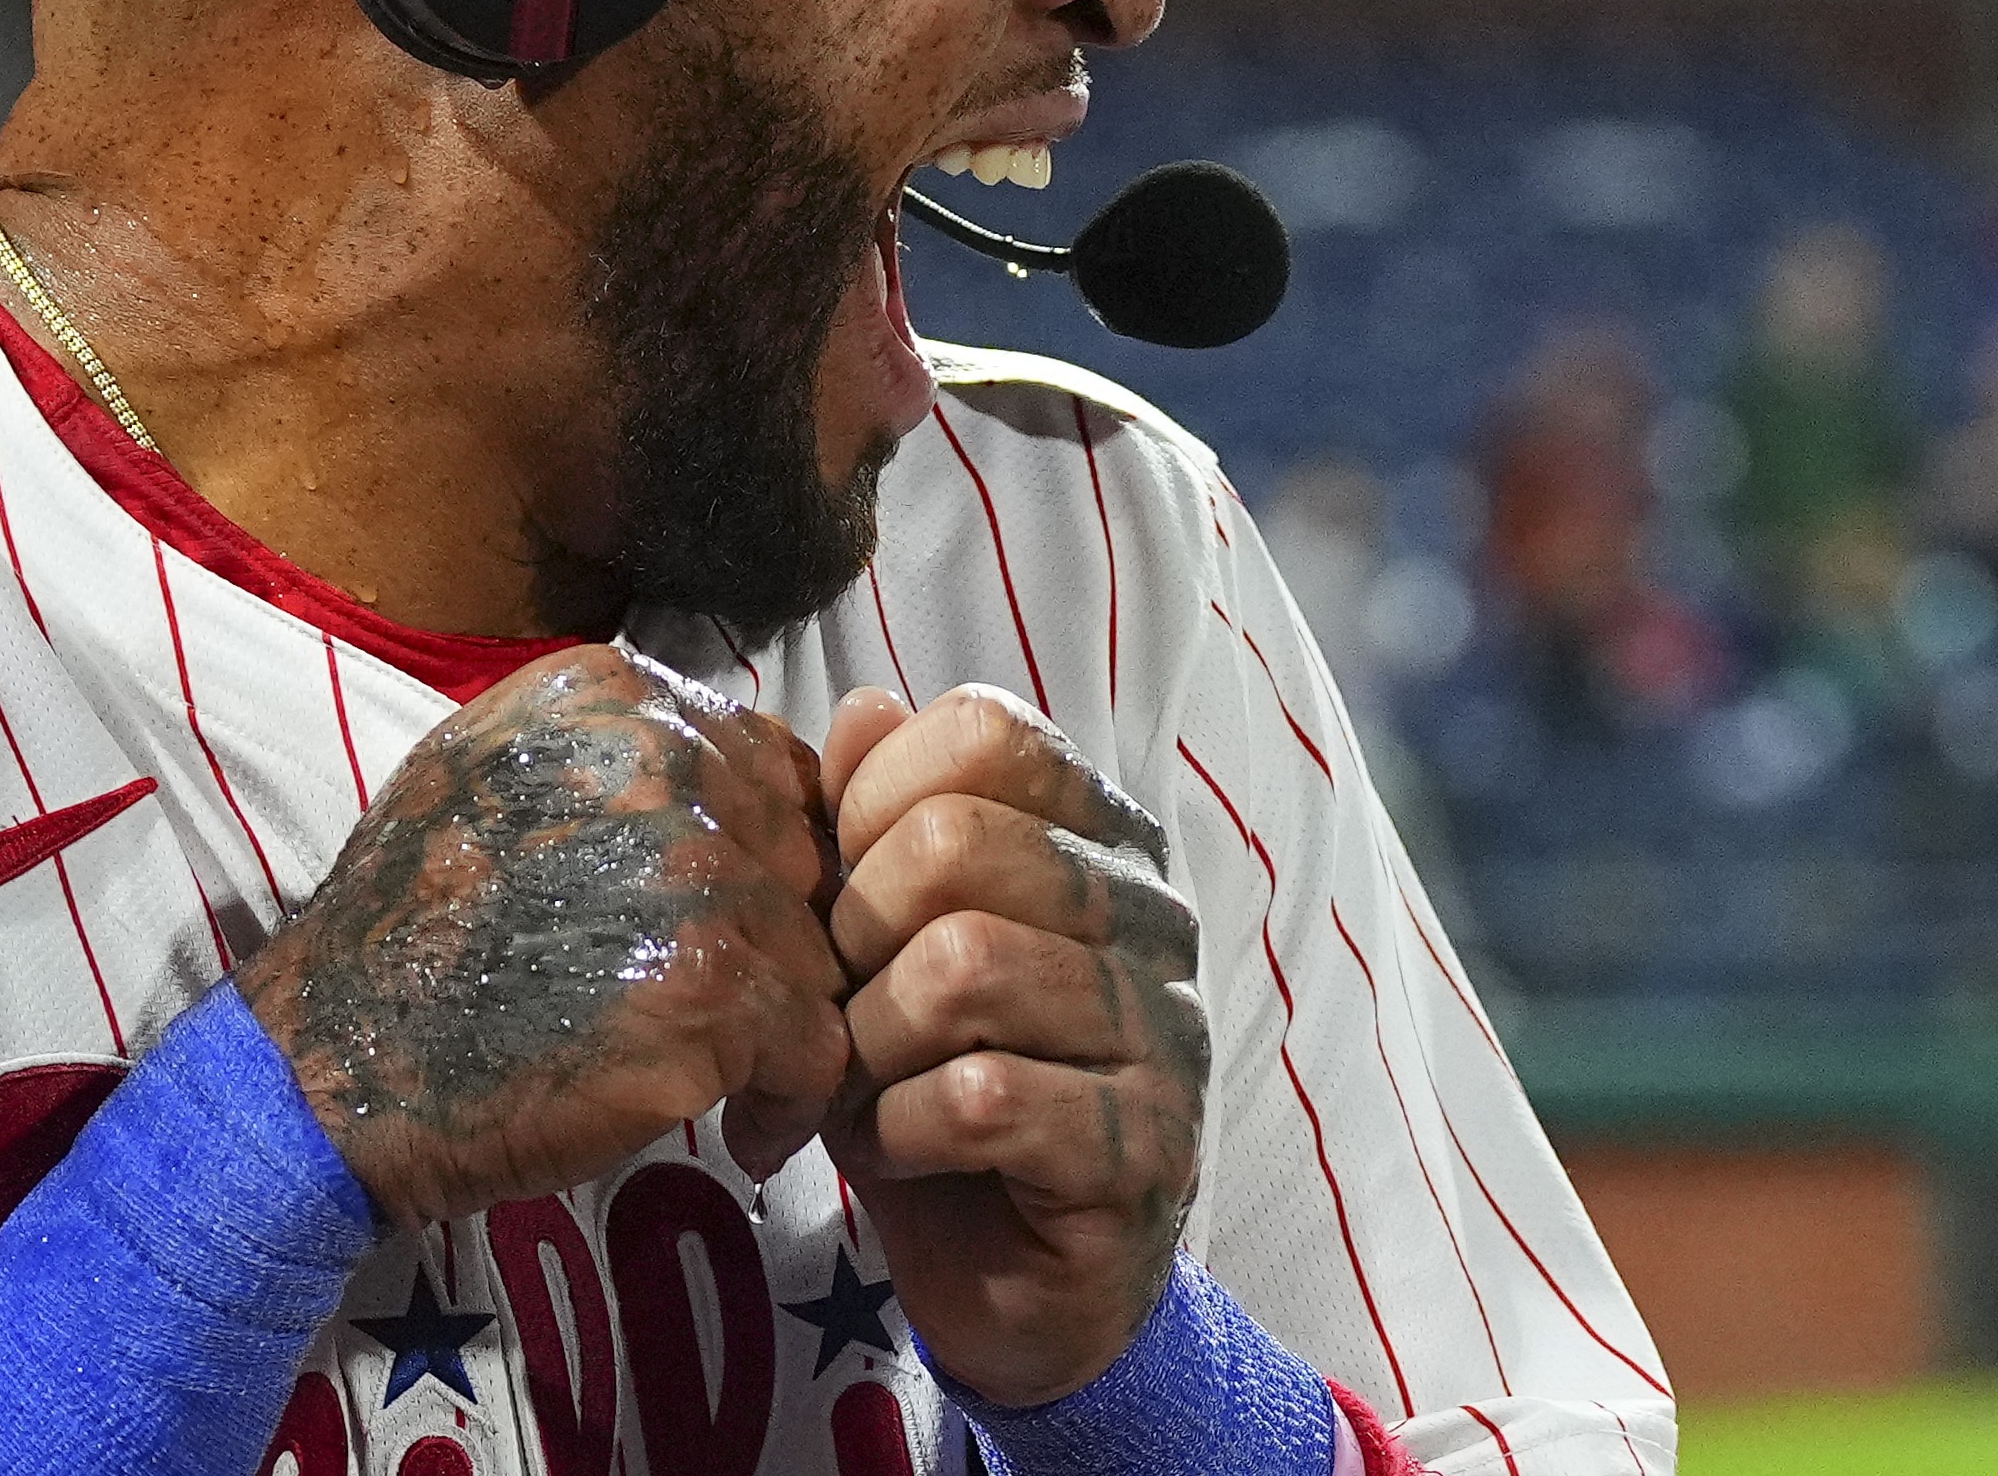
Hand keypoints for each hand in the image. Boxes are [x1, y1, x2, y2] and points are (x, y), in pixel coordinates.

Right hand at [236, 645, 851, 1228]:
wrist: (332, 1068)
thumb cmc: (403, 937)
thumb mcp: (486, 775)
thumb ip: (612, 756)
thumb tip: (731, 779)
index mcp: (615, 701)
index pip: (770, 763)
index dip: (764, 853)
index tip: (737, 922)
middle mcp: (667, 762)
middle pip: (802, 851)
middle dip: (780, 934)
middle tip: (738, 1009)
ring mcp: (697, 871)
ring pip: (818, 946)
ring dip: (785, 1021)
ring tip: (735, 1079)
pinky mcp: (715, 986)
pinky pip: (818, 1042)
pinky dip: (793, 1099)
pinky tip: (745, 1131)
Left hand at [820, 685, 1210, 1407]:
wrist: (1028, 1287)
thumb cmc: (950, 1094)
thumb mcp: (891, 951)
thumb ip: (881, 827)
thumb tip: (865, 710)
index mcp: (1102, 840)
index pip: (989, 733)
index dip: (876, 802)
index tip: (843, 891)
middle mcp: (1151, 915)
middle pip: (954, 843)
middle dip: (852, 935)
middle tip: (836, 1010)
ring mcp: (1161, 1030)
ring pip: (960, 968)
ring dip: (868, 1045)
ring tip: (863, 1089)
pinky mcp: (1142, 1148)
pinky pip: (977, 1098)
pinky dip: (899, 1132)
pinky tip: (903, 1152)